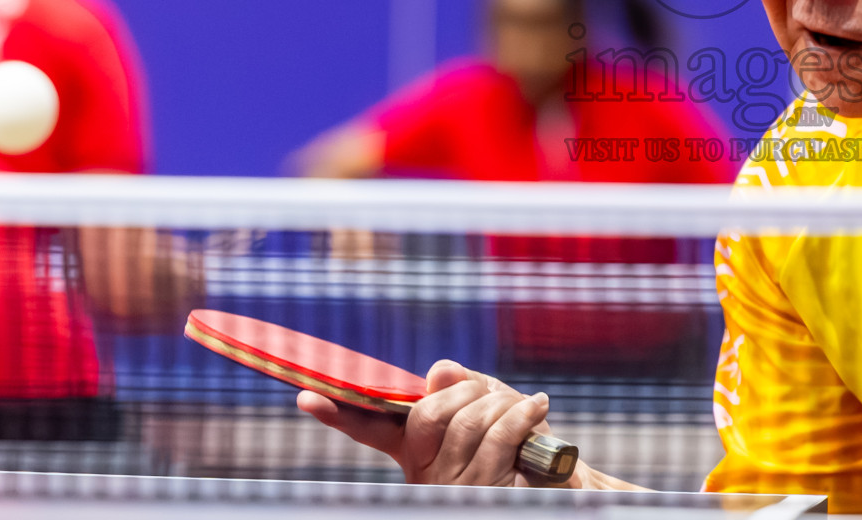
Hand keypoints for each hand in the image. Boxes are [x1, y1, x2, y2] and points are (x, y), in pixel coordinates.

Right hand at [296, 360, 552, 485]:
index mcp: (418, 454)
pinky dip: (524, 412)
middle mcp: (430, 475)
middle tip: (493, 393)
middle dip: (467, 391)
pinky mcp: (493, 492)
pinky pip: (503, 433)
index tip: (306, 397)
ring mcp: (460, 487)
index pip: (371, 429)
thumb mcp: (486, 410)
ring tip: (526, 406)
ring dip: (504, 402)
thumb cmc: (516, 445)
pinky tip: (538, 407)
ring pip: (470, 420)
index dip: (340, 414)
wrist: (555, 488)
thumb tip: (438, 369)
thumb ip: (459, 390)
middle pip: (431, 414)